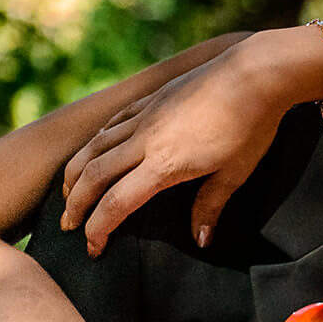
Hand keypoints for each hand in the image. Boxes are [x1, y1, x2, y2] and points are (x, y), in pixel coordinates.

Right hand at [60, 34, 288, 254]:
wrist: (255, 73)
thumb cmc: (252, 125)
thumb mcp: (235, 172)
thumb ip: (211, 205)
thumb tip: (201, 240)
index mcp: (164, 164)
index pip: (117, 203)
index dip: (98, 229)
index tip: (93, 248)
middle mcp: (145, 139)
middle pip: (94, 175)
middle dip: (75, 204)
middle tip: (67, 225)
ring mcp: (145, 115)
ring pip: (95, 145)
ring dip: (76, 171)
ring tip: (68, 191)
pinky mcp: (151, 98)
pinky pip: (113, 122)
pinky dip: (96, 140)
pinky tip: (93, 148)